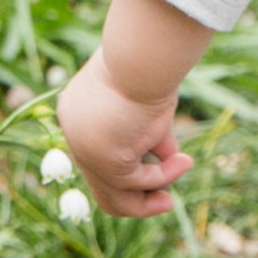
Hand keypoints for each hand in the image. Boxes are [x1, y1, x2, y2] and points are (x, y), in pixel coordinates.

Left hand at [58, 55, 190, 216]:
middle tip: (167, 200)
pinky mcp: (106, 161)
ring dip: (151, 198)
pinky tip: (184, 161)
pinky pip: (140, 182)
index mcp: (78, 115)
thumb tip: (171, 160)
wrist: (142, 57)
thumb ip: (153, 137)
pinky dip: (164, 176)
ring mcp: (86, 152)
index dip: (129, 171)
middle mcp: (74, 136)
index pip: (96, 159)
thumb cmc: (150, 68)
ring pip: (116, 197)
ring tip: (180, 178)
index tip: (160, 170)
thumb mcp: (148, 107)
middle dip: (138, 197)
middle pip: (101, 186)